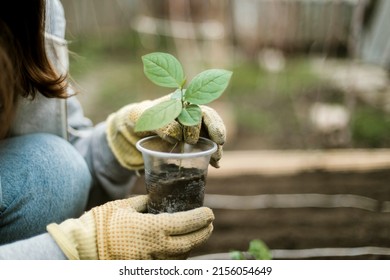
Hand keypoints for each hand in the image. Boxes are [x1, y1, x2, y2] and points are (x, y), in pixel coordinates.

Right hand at [47, 195, 213, 259]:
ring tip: (197, 235)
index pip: (186, 224)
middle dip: (203, 233)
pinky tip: (178, 249)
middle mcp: (156, 248)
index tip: (210, 213)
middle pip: (189, 243)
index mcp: (153, 229)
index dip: (201, 219)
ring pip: (181, 257)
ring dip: (191, 246)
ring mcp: (151, 262)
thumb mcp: (125, 206)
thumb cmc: (102, 223)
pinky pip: (167, 265)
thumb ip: (144, 203)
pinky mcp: (144, 269)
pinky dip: (176, 257)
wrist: (83, 247)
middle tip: (209, 224)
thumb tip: (155, 200)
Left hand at [106, 94, 225, 169]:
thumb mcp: (144, 118)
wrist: (135, 130)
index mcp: (181, 101)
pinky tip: (215, 165)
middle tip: (218, 144)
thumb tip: (176, 135)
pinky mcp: (194, 142)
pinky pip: (207, 146)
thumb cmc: (140, 119)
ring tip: (217, 160)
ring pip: (211, 134)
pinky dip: (212, 155)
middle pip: (209, 119)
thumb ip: (160, 124)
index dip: (202, 122)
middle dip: (216, 131)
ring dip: (216, 146)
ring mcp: (194, 127)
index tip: (193, 140)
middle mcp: (191, 112)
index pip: (197, 109)